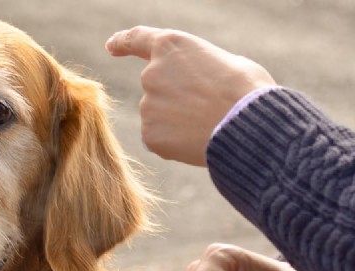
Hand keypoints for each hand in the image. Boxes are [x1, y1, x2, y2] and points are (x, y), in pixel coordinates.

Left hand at [105, 26, 276, 165]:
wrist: (248, 127)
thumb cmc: (248, 91)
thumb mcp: (228, 62)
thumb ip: (199, 67)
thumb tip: (197, 83)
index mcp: (171, 46)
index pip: (137, 39)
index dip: (123, 42)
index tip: (111, 46)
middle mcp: (151, 74)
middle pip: (157, 86)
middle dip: (176, 96)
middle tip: (208, 107)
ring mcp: (147, 105)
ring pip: (159, 114)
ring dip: (177, 120)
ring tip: (208, 123)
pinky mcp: (149, 134)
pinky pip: (159, 137)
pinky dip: (175, 141)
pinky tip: (197, 140)